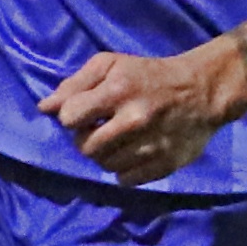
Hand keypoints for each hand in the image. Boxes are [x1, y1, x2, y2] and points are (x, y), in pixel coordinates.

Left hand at [42, 41, 246, 184]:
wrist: (202, 91)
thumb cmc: (149, 75)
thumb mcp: (111, 65)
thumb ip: (75, 84)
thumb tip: (44, 108)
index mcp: (118, 91)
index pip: (69, 118)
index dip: (73, 116)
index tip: (85, 112)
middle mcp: (134, 120)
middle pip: (85, 147)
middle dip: (86, 139)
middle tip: (101, 129)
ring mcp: (151, 146)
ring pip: (104, 165)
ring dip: (105, 155)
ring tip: (119, 140)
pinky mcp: (164, 165)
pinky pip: (126, 180)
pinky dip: (125, 170)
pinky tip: (134, 152)